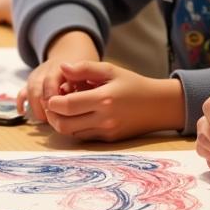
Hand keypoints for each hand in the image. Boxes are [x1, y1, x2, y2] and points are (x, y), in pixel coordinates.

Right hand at [15, 31, 98, 122]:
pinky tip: (23, 113)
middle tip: (53, 118)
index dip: (52, 97)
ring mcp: (38, 75)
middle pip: (37, 87)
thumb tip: (77, 104)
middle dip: (43, 105)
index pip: (50, 81)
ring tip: (46, 119)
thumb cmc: (85, 71)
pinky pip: (22, 91)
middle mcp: (46, 70)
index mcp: (62, 67)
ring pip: (29, 90)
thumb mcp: (90, 76)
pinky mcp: (32, 82)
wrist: (73, 53)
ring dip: (36, 106)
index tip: (59, 111)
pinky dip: (21, 102)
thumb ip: (84, 87)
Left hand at [41, 60, 183, 140]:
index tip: (51, 94)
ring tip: (63, 109)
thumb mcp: (111, 70)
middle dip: (52, 116)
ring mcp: (107, 132)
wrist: (158, 106)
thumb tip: (62, 68)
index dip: (53, 101)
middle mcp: (104, 120)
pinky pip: (84, 137)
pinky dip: (75, 128)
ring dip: (62, 123)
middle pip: (64, 125)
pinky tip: (77, 116)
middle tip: (51, 105)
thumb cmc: (133, 84)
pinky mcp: (109, 141)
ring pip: (72, 134)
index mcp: (104, 99)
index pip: (68, 106)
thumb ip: (85, 68)